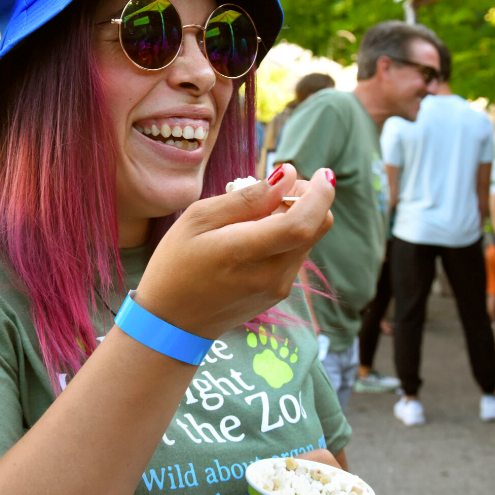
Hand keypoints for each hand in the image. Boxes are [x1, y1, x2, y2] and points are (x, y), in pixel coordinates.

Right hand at [136, 164, 334, 339]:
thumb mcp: (198, 219)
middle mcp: (270, 274)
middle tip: (282, 187)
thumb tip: (288, 176)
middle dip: (311, 199)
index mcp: (244, 252)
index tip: (323, 173)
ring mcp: (277, 288)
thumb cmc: (176, 263)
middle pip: (317, 227)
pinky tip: (256, 236)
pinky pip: (295, 255)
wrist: (172, 322)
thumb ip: (245, 198)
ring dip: (297, 217)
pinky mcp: (278, 294)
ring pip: (309, 240)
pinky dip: (287, 237)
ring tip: (258, 214)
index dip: (320, 195)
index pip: (303, 223)